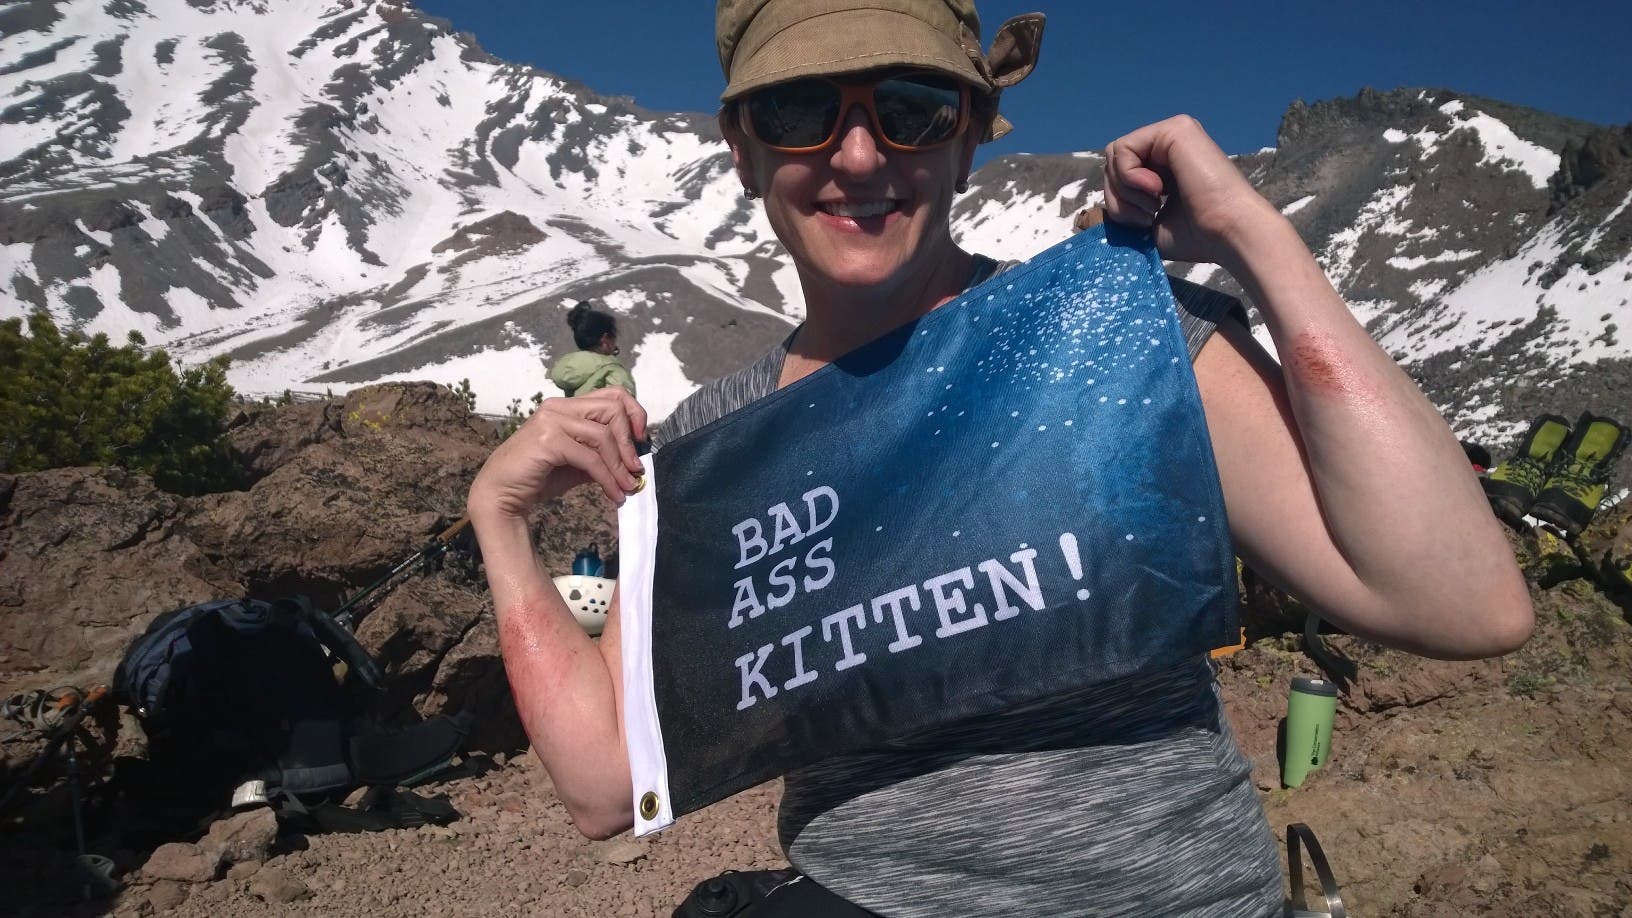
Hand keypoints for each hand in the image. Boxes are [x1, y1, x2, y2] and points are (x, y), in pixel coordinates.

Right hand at [468, 387, 648, 519]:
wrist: (503, 493)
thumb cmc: (539, 476)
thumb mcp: (579, 462)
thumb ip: (602, 454)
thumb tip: (633, 460)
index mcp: (567, 406)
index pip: (612, 394)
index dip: (634, 413)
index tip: (641, 440)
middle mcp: (558, 407)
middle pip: (612, 409)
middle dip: (629, 442)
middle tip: (636, 469)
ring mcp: (551, 421)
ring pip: (603, 435)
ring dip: (620, 466)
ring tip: (628, 487)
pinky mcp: (548, 440)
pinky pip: (590, 458)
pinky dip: (607, 478)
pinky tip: (614, 494)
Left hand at [1101, 115, 1279, 266]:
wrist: (1228, 232)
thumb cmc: (1198, 236)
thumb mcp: (1149, 223)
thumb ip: (1126, 207)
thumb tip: (1100, 209)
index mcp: (1166, 163)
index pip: (1119, 173)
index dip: (1119, 202)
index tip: (1142, 223)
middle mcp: (1170, 143)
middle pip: (1113, 162)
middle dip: (1118, 198)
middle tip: (1144, 219)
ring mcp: (1173, 132)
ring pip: (1114, 155)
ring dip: (1124, 190)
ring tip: (1152, 207)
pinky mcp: (1175, 128)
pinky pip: (1123, 148)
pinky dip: (1128, 177)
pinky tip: (1156, 191)